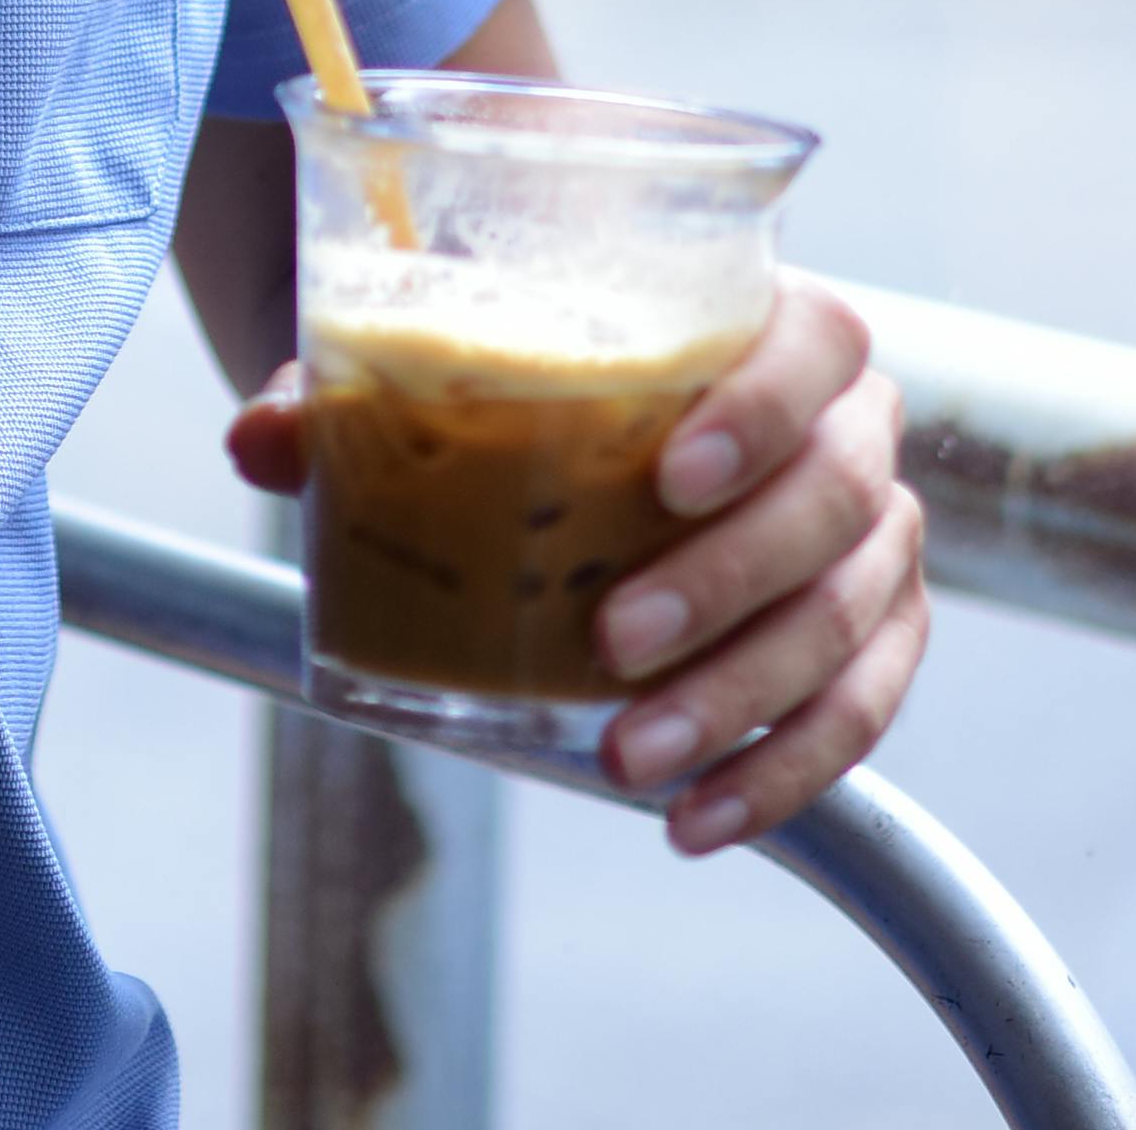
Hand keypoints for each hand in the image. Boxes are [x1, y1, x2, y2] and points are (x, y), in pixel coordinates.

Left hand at [222, 271, 925, 854]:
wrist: (603, 406)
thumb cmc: (545, 361)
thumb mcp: (456, 350)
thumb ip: (360, 385)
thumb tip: (260, 440)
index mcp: (776, 315)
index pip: (815, 343)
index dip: (760, 408)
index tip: (668, 477)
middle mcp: (854, 419)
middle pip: (838, 497)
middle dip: (727, 580)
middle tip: (610, 639)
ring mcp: (875, 533)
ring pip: (848, 618)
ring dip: (740, 699)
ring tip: (625, 759)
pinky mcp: (871, 633)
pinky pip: (863, 709)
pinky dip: (783, 774)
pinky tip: (694, 820)